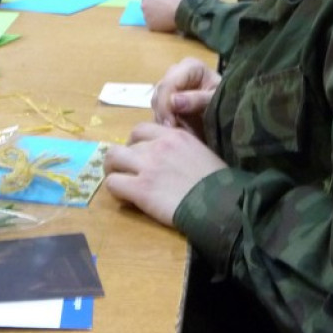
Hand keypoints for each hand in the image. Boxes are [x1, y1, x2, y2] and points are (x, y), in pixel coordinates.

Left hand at [103, 122, 225, 225]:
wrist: (220, 203)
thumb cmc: (219, 183)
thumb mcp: (202, 153)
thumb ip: (183, 149)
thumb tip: (172, 158)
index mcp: (175, 135)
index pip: (142, 129)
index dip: (136, 142)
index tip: (140, 155)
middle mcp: (157, 145)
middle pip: (125, 144)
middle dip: (123, 157)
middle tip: (127, 170)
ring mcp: (146, 166)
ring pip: (112, 158)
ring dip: (113, 169)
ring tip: (119, 181)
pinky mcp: (139, 188)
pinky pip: (112, 183)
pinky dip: (115, 190)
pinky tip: (126, 197)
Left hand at [141, 0, 185, 32]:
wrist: (184, 9)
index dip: (154, 0)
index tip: (160, 3)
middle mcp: (144, 4)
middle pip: (146, 8)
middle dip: (153, 9)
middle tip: (165, 11)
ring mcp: (146, 15)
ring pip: (149, 18)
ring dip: (156, 18)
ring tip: (168, 17)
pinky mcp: (150, 26)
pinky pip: (154, 26)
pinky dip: (159, 26)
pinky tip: (167, 23)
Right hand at [152, 57, 220, 135]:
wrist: (229, 109)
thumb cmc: (227, 101)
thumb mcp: (216, 100)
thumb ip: (197, 100)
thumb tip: (173, 101)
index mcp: (190, 67)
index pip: (169, 83)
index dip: (165, 104)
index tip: (170, 124)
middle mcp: (176, 72)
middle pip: (159, 92)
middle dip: (164, 113)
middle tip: (172, 131)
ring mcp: (171, 85)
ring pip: (156, 102)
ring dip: (163, 118)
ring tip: (176, 132)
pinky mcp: (167, 98)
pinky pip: (158, 110)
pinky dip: (164, 121)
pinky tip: (174, 130)